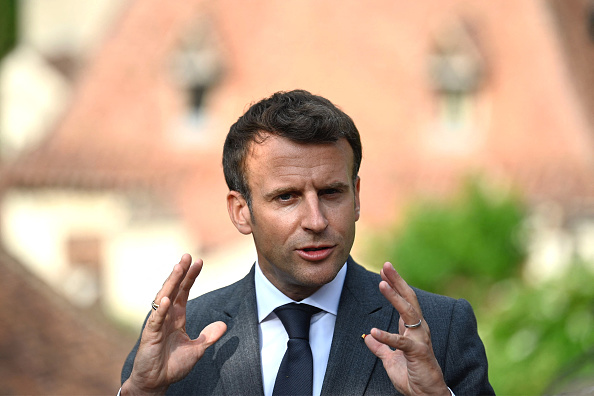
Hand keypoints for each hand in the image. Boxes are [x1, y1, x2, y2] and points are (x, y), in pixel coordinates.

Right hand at [121, 254, 226, 395]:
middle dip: (180, 272)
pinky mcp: (150, 336)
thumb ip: (208, 336)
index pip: (184, 291)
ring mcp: (157, 324)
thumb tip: (224, 325)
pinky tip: (166, 298)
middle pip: (174, 289)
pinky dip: (161, 309)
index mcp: (177, 317)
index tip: (199, 262)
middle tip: (187, 256)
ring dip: (171, 283)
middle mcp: (166, 316)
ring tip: (178, 268)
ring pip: (163, 298)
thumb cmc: (172, 365)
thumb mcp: (197, 349)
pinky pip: (156, 320)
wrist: (156, 383)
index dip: (191, 277)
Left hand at [364, 262, 448, 395]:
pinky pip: (401, 342)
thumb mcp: (390, 360)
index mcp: (412, 328)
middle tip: (386, 266)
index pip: (404, 301)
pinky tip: (373, 332)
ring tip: (382, 284)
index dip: (394, 285)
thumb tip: (367, 338)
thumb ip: (381, 347)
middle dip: (397, 282)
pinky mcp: (417, 353)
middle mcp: (419, 329)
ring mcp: (420, 339)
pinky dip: (387, 337)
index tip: (384, 271)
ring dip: (395, 298)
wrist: (426, 395)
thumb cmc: (412, 376)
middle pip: (409, 299)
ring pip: (408, 313)